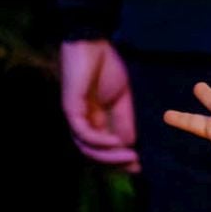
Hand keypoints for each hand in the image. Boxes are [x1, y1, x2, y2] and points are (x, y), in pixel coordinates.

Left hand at [59, 39, 139, 170]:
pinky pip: (83, 132)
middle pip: (94, 152)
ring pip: (87, 147)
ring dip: (108, 155)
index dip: (119, 159)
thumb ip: (125, 121)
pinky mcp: (71, 108)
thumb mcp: (123, 98)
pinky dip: (99, 141)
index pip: (103, 147)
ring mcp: (75, 116)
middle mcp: (83, 121)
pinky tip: (116, 143)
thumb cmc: (107, 66)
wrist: (93, 43)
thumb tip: (129, 145)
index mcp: (95, 119)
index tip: (139, 167)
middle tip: (135, 167)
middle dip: (115, 162)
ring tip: (130, 157)